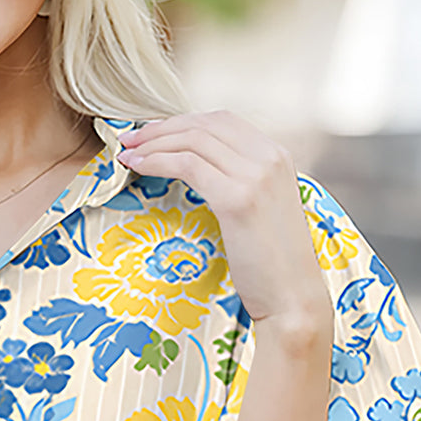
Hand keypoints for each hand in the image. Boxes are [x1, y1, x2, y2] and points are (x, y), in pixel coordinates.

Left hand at [121, 111, 331, 333]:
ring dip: (153, 143)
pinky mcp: (237, 199)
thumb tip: (199, 170)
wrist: (293, 299)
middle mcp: (270, 158)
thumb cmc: (273, 265)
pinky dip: (156, 162)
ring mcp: (256, 176)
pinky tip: (137, 167)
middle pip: (204, 125)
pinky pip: (187, 166)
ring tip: (127, 154)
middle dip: (161, 128)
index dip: (182, 122)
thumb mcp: (262, 210)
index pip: (222, 121)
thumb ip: (240, 183)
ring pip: (192, 141)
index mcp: (278, 156)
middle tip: (130, 140)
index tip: (152, 134)